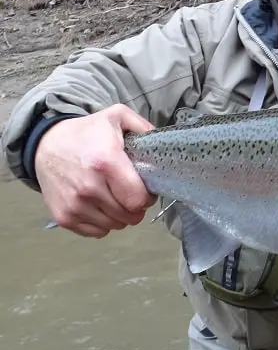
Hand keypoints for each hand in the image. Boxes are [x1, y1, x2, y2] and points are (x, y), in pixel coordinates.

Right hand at [35, 104, 156, 237]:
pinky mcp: (64, 216)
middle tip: (129, 193)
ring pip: (115, 226)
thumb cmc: (86, 134)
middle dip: (135, 207)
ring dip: (120, 216)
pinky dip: (103, 223)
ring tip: (114, 197)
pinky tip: (100, 206)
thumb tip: (162, 143)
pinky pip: (97, 232)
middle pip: (129, 216)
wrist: (44, 145)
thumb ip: (144, 127)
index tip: (144, 190)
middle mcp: (88, 187)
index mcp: (105, 162)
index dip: (147, 198)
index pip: (138, 200)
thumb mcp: (116, 117)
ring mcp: (74, 205)